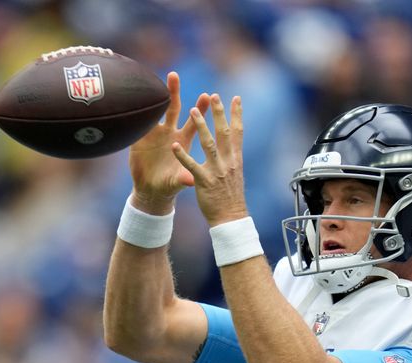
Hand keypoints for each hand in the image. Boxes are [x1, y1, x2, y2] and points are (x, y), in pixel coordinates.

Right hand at [129, 72, 210, 213]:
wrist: (151, 191)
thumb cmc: (169, 185)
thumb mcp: (176, 183)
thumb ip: (183, 179)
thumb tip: (191, 181)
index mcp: (183, 141)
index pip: (194, 122)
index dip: (200, 110)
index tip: (207, 95)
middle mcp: (170, 132)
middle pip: (173, 108)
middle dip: (174, 92)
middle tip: (173, 75)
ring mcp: (154, 133)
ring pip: (156, 109)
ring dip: (156, 94)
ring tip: (156, 77)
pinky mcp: (139, 137)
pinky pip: (138, 120)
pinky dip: (137, 111)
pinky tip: (134, 95)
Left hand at [172, 93, 247, 225]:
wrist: (231, 218)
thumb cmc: (231, 197)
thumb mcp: (236, 174)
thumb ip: (232, 157)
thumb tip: (234, 144)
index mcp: (235, 159)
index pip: (238, 132)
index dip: (237, 114)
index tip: (236, 98)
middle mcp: (228, 162)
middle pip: (224, 133)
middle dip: (219, 113)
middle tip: (213, 95)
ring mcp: (217, 171)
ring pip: (208, 144)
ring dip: (200, 126)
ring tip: (192, 110)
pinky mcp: (204, 182)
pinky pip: (191, 167)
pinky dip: (182, 156)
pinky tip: (174, 146)